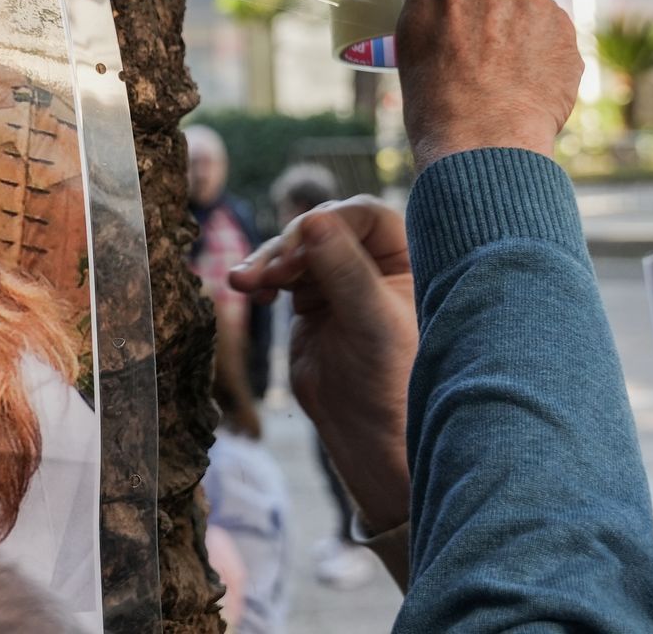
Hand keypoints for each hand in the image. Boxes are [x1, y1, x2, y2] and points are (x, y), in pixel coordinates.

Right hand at [228, 197, 415, 530]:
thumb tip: (313, 220)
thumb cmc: (393, 380)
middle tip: (267, 275)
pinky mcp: (314, 301)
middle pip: (323, 228)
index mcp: (409, 258)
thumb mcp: (372, 321)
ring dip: (267, 261)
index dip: (327, 224)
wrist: (372, 437)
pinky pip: (282, 273)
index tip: (299, 247)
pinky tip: (249, 289)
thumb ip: (344, 270)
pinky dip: (262, 277)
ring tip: (243, 283)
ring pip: (297, 248)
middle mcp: (377, 262)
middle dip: (288, 247)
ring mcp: (343, 280)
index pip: (364, 215)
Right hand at [397, 0, 582, 167]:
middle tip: (487, 37)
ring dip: (526, 31)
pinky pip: (558, 44)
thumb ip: (444, 0)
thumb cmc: (432, 93)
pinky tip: (521, 92)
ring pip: (541, 9)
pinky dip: (543, 62)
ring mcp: (542, 9)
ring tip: (500, 76)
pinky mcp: (571, 43)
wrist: (478, 140)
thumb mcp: (412, 34)